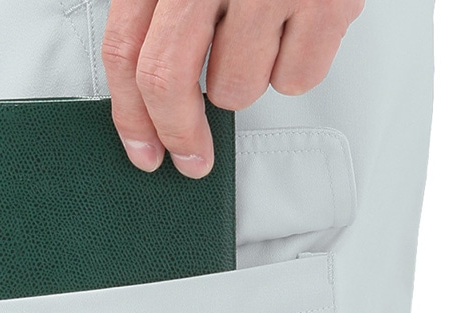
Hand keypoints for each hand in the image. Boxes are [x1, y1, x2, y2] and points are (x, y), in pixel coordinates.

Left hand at [101, 0, 364, 177]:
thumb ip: (161, 11)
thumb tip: (145, 97)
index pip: (126, 51)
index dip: (129, 115)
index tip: (143, 151)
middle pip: (169, 80)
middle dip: (178, 133)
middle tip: (191, 156)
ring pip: (236, 89)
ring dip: (245, 80)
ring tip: (262, 32)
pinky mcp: (326, 0)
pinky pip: (297, 79)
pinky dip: (296, 67)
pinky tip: (298, 26)